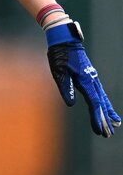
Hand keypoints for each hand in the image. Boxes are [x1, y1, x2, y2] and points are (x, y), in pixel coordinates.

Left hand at [46, 21, 120, 136]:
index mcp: (85, 81)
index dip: (98, 118)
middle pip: (101, 104)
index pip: (94, 103)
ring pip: (103, 98)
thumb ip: (66, 88)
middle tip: (108, 134)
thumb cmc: (60, 56)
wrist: (65, 40)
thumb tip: (72, 104)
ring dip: (108, 112)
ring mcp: (93, 78)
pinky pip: (100, 93)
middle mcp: (92, 81)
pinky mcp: (90, 76)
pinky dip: (104, 102)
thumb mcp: (59, 72)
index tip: (101, 130)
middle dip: (105, 119)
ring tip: (115, 124)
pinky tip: (105, 108)